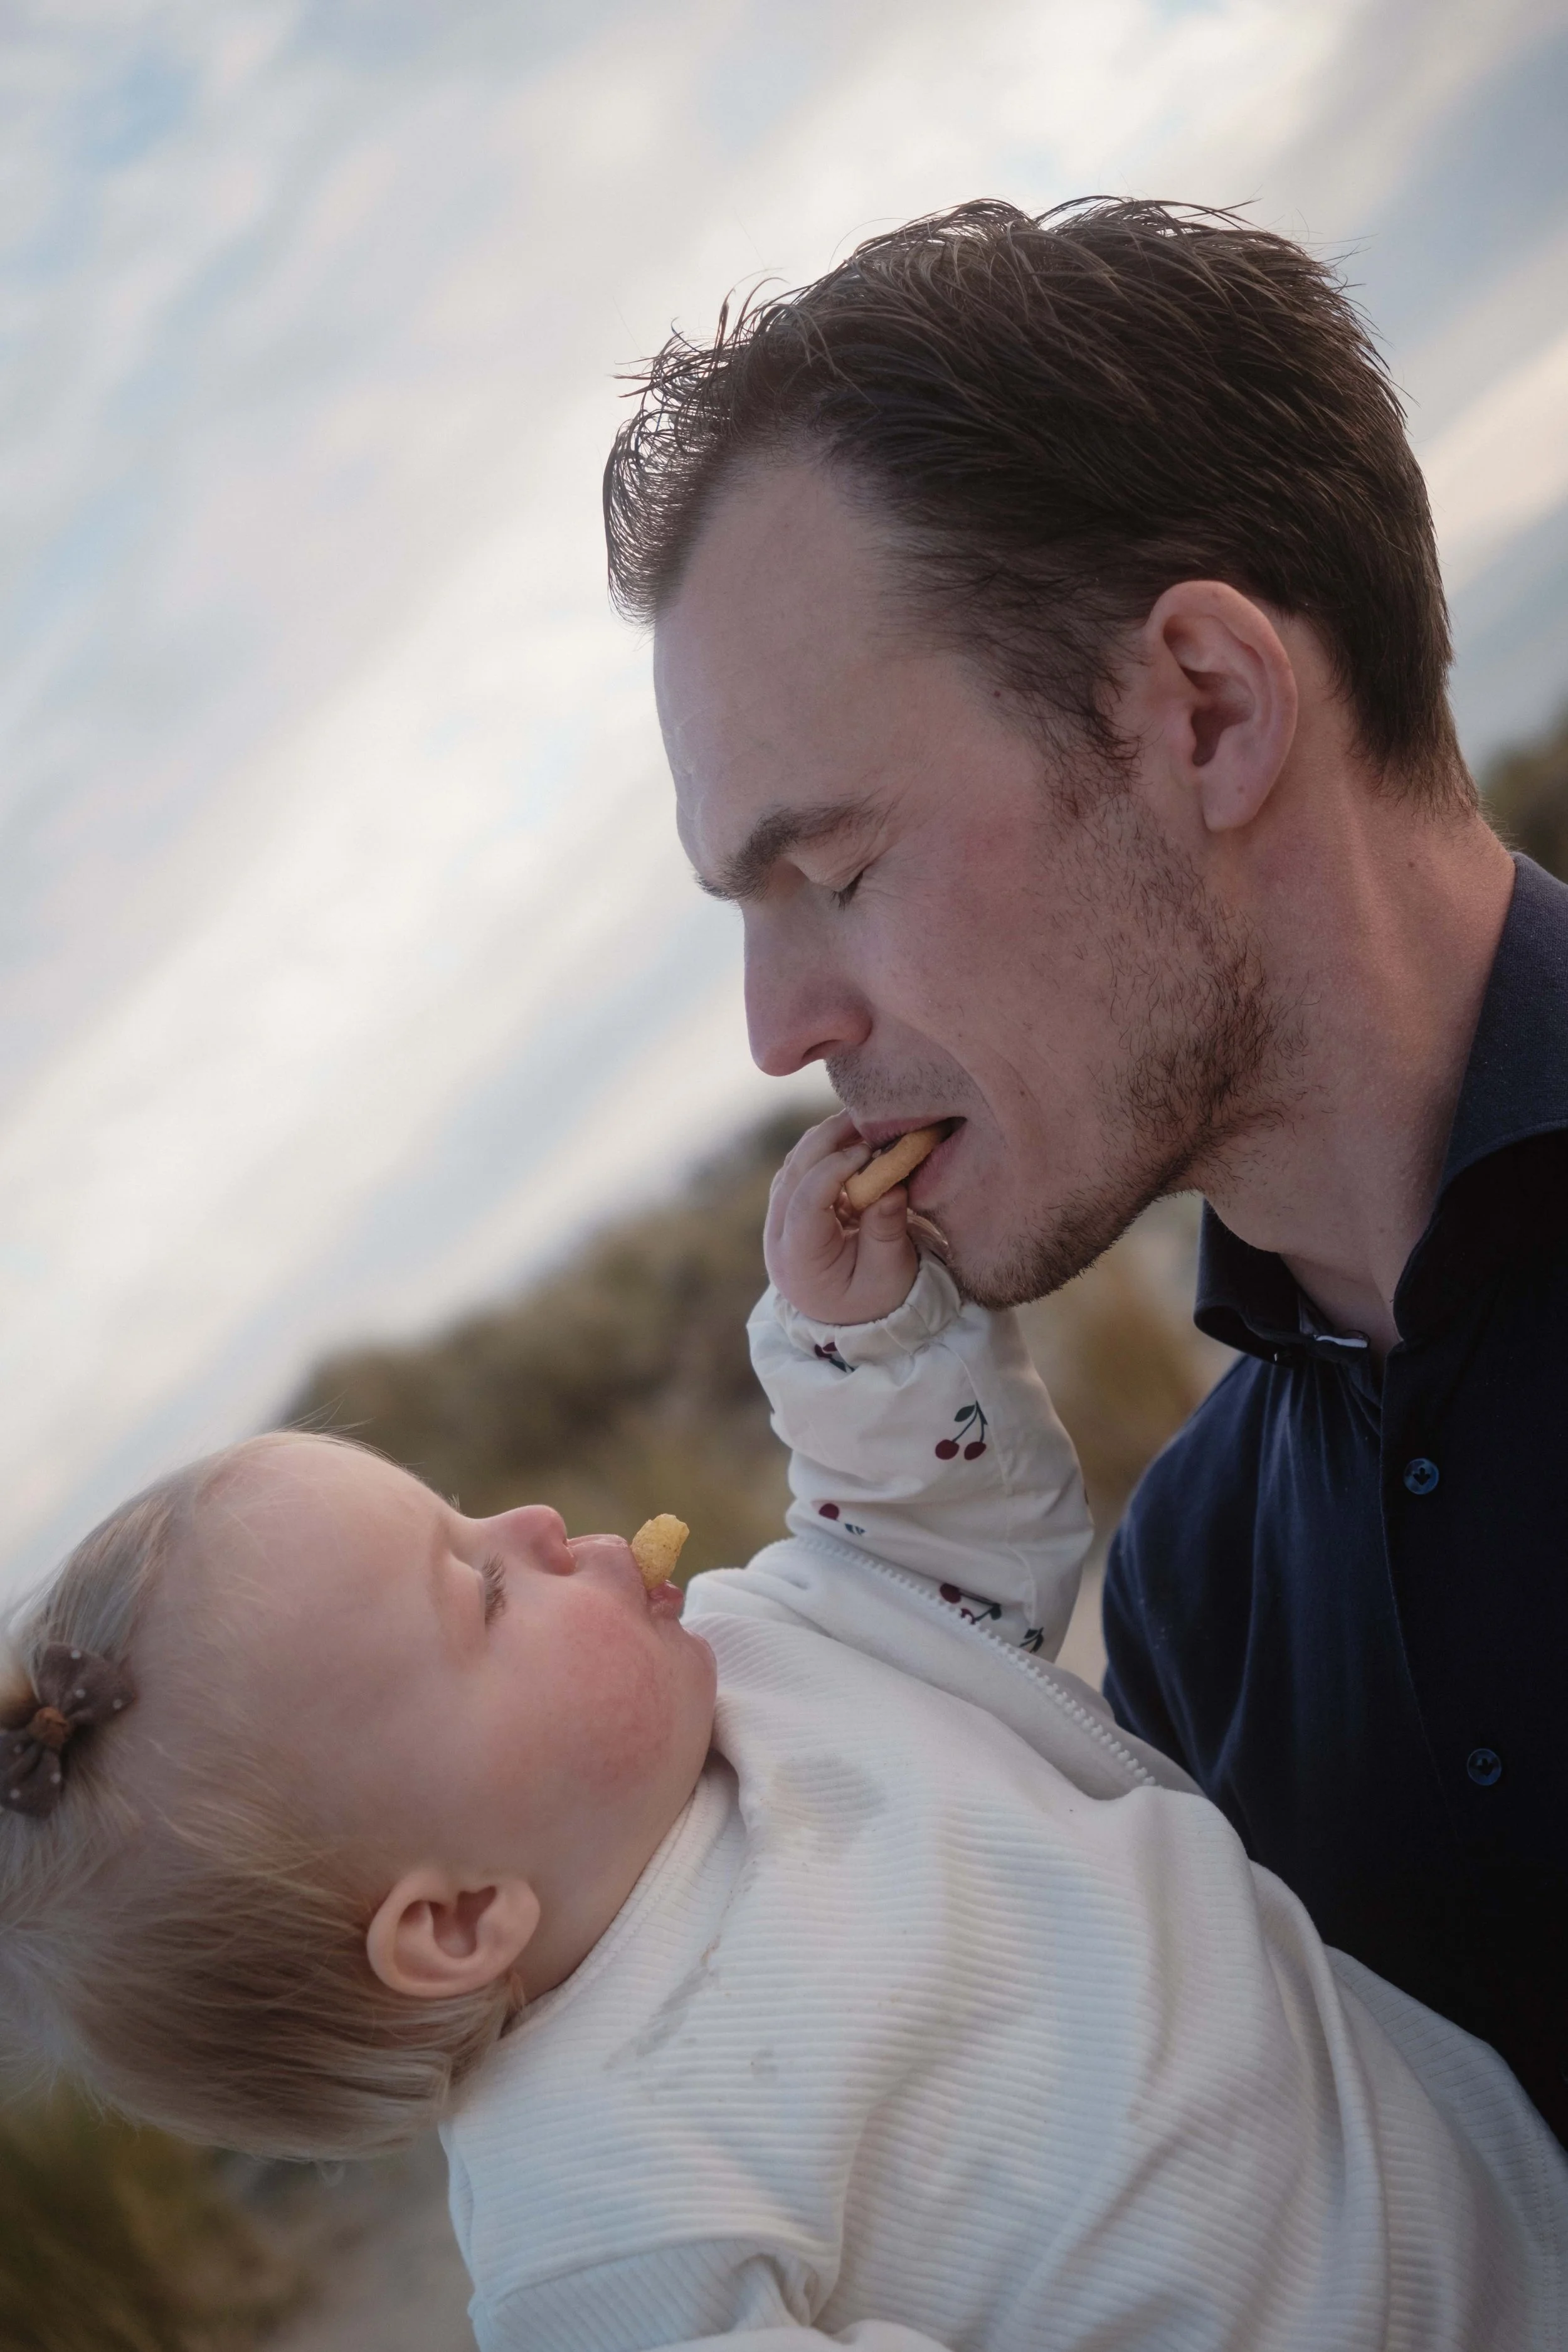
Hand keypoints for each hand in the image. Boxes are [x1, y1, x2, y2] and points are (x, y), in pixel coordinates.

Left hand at [764, 1113, 920, 1324]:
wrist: (851, 1320)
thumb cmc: (876, 1301)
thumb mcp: (889, 1274)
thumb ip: (887, 1231)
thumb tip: (891, 1185)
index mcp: (798, 1261)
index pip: (805, 1203)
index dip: (835, 1169)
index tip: (871, 1151)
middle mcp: (777, 1238)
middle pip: (792, 1175)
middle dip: (827, 1140)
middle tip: (866, 1116)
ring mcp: (777, 1221)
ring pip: (792, 1166)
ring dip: (825, 1139)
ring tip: (864, 1122)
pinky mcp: (789, 1208)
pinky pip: (800, 1169)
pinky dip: (824, 1150)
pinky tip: (854, 1140)